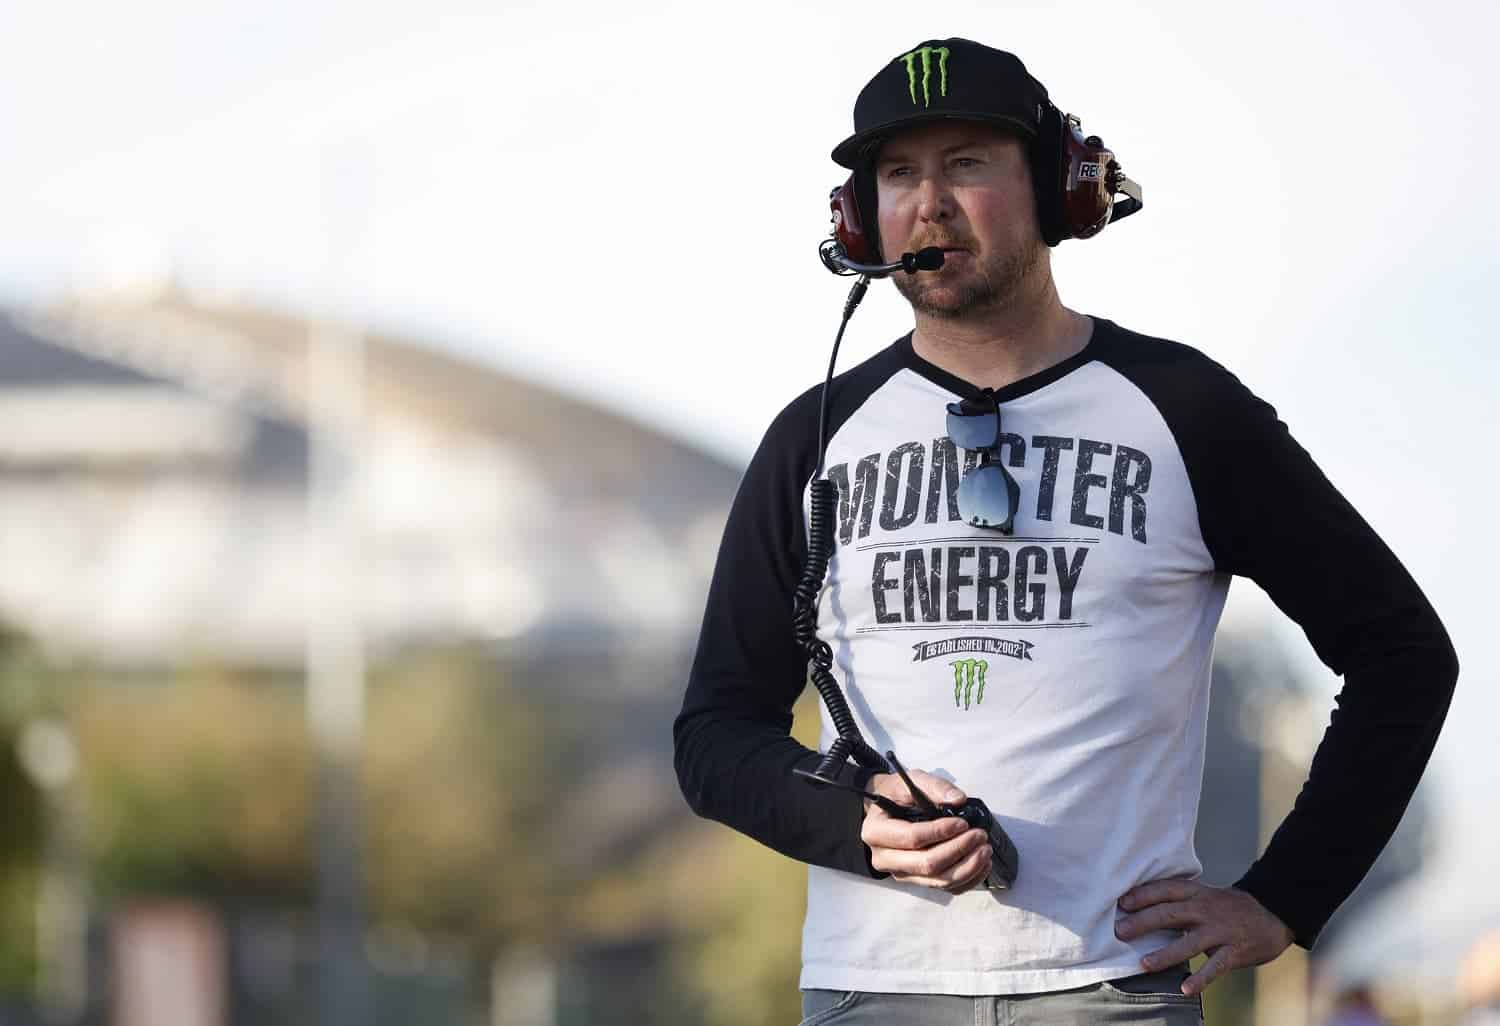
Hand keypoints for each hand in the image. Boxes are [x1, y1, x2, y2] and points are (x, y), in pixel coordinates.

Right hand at [860, 769, 990, 894]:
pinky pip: (946, 888)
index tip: (962, 823)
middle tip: (979, 835)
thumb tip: (958, 800)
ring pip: (938, 880)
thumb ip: (935, 786)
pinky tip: (982, 863)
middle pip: (926, 864)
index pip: (912, 838)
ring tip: (985, 849)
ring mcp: (902, 873)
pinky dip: (969, 878)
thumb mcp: (911, 780)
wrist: (888, 810)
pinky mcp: (918, 881)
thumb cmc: (898, 795)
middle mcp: (885, 858)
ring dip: (967, 867)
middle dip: (958, 850)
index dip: (940, 832)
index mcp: (876, 832)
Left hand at [1115, 879, 1293, 995]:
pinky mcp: (1235, 951)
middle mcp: (1207, 909)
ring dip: (1165, 954)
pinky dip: (1201, 979)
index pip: (1166, 890)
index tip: (1121, 903)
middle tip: (1120, 932)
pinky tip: (1185, 988)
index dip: (1143, 895)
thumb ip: (1180, 901)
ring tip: (1144, 964)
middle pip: (1171, 914)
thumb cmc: (1229, 907)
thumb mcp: (1205, 895)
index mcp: (1197, 892)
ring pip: (1189, 943)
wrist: (1273, 914)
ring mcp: (1221, 930)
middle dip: (1143, 922)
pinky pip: (1215, 966)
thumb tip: (1141, 909)